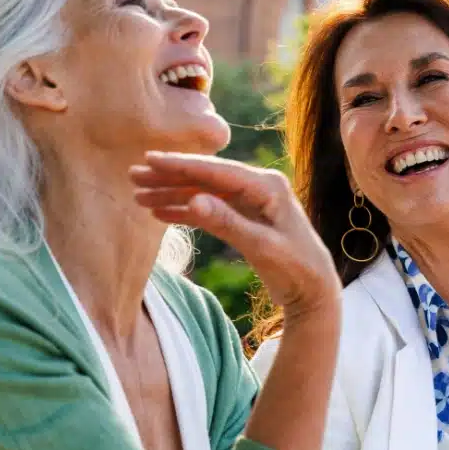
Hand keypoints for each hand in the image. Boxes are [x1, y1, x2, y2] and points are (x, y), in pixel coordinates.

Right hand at [130, 152, 338, 317]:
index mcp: (267, 186)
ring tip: (139, 195)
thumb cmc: (296, 269)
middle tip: (134, 175)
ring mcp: (250, 201)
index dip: (181, 165)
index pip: (216, 172)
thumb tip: (194, 200)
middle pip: (205, 178)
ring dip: (172, 194)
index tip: (151, 159)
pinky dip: (185, 210)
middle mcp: (258, 187)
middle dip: (169, 177)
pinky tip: (160, 213)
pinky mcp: (245, 217)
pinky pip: (210, 209)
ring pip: (203, 192)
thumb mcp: (262, 248)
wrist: (314, 290)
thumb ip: (228, 223)